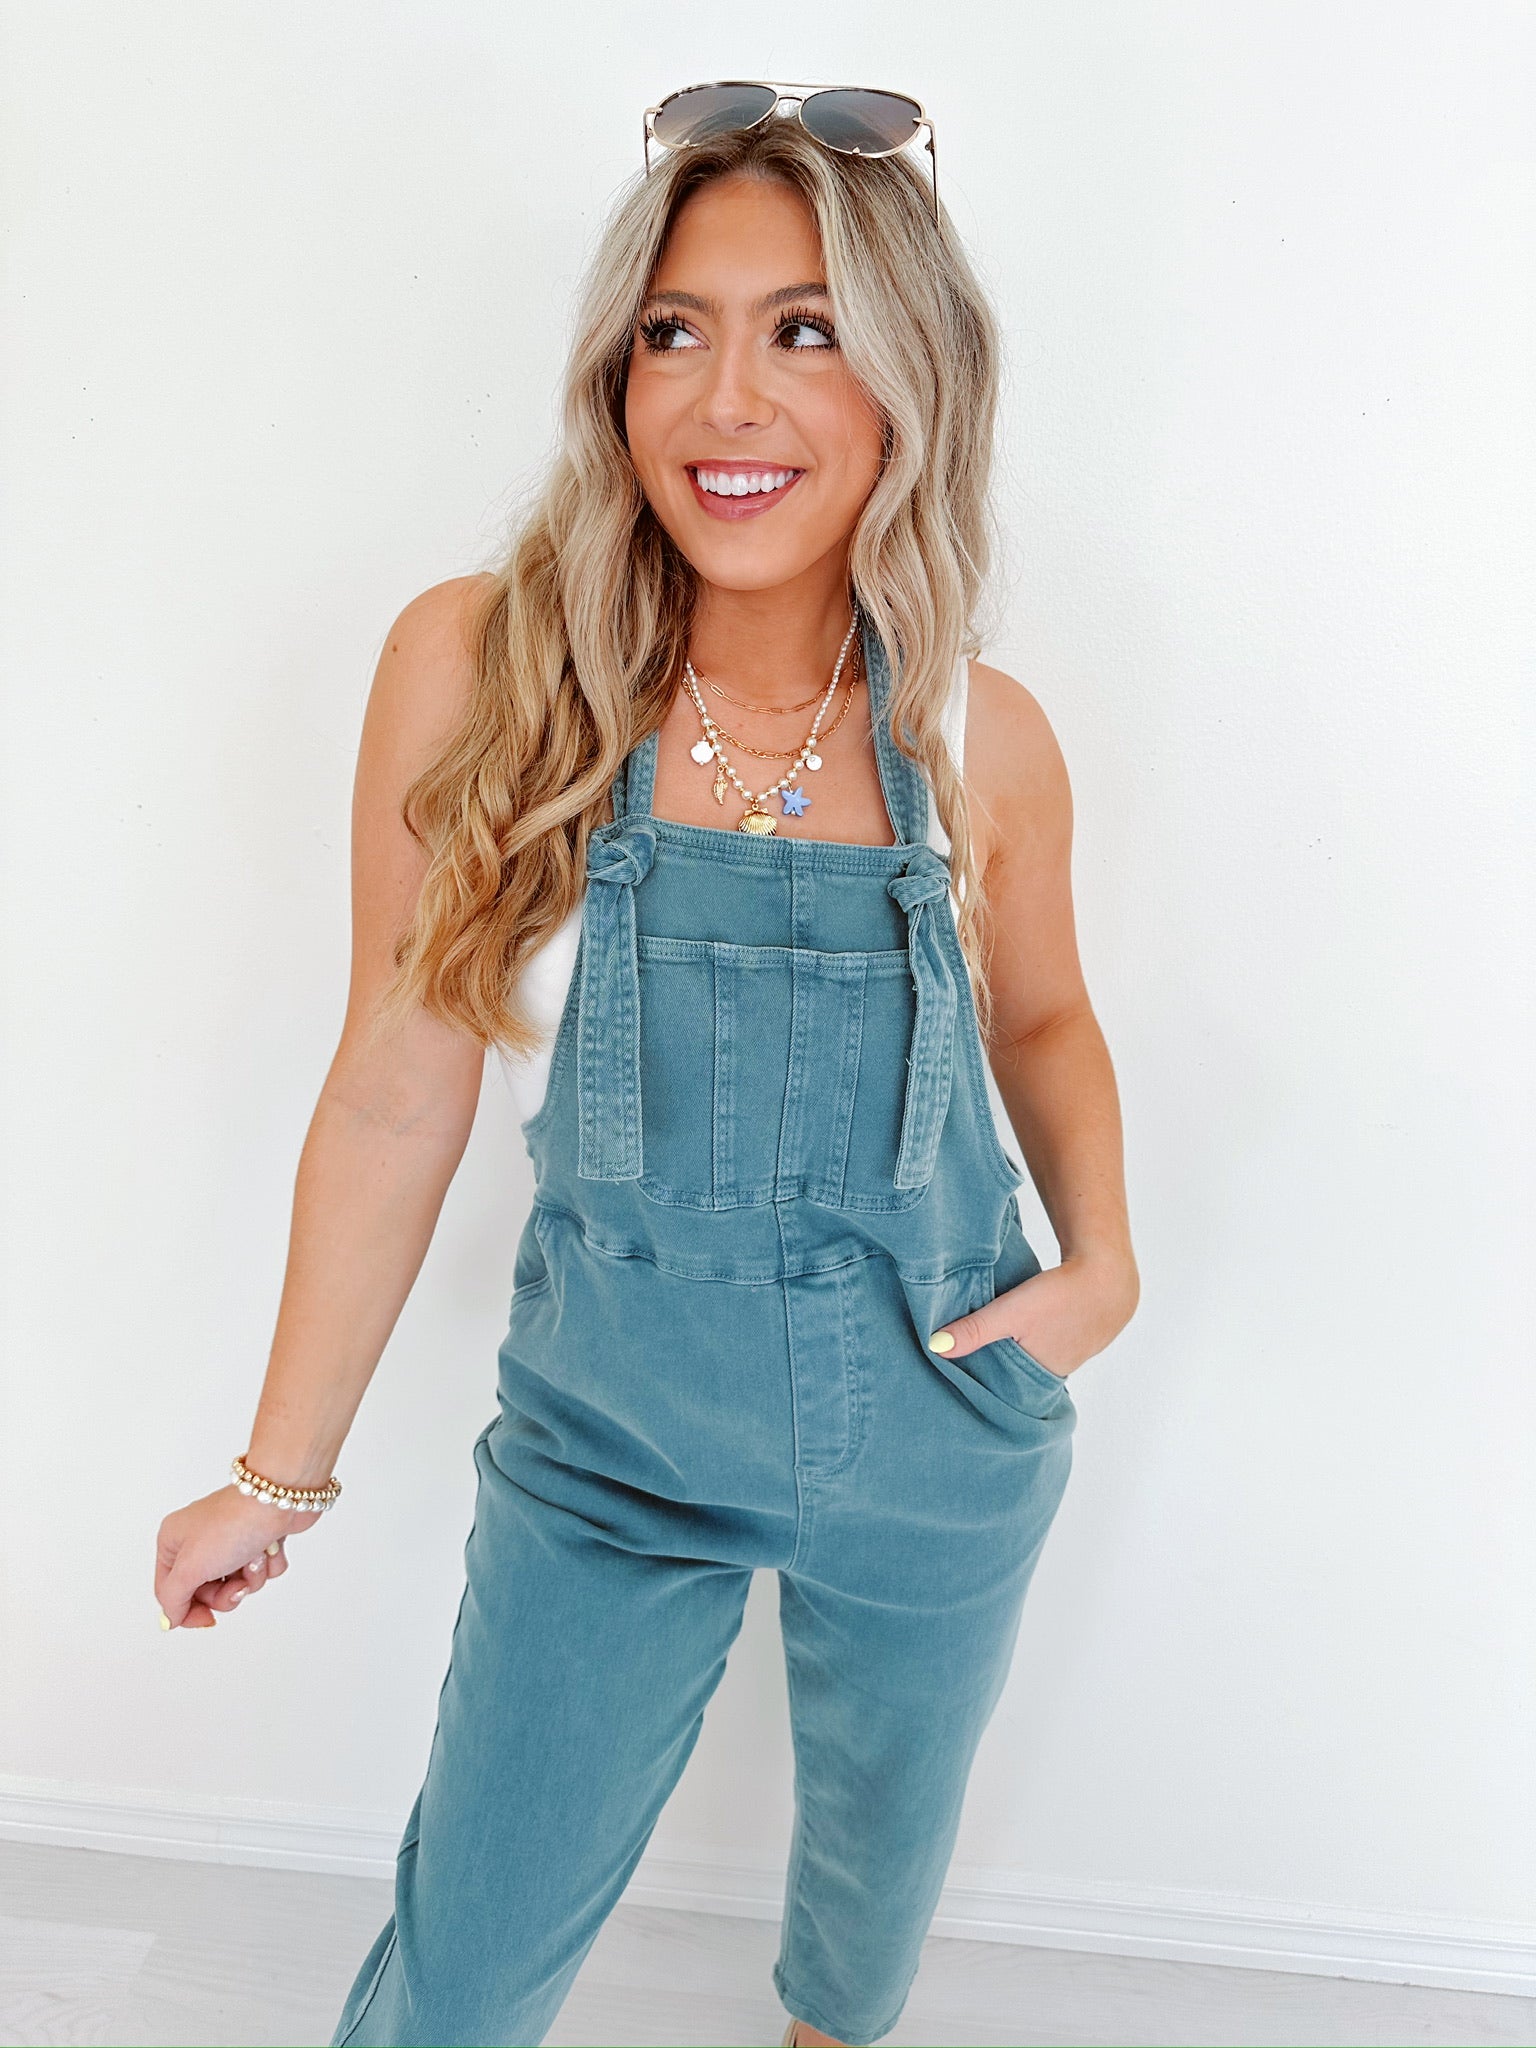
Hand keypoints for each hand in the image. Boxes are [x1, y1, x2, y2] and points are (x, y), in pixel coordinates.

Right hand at [154, 1485, 320, 1629]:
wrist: (279, 1497)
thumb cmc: (232, 1524)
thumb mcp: (190, 1568)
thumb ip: (174, 1599)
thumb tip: (171, 1619)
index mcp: (174, 1541)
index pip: (170, 1591)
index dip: (188, 1611)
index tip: (208, 1620)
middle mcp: (199, 1539)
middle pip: (206, 1591)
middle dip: (226, 1593)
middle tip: (237, 1583)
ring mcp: (230, 1538)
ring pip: (237, 1583)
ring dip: (251, 1577)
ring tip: (255, 1556)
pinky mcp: (258, 1538)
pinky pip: (261, 1570)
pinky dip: (268, 1564)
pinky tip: (269, 1546)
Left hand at [930, 1251, 1138, 1377]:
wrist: (1108, 1273)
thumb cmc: (1060, 1297)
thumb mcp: (1010, 1313)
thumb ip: (974, 1330)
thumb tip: (935, 1347)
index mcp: (1040, 1375)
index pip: (1005, 1389)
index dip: (986, 1381)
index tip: (964, 1376)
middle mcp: (1059, 1371)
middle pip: (1020, 1372)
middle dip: (1000, 1364)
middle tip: (975, 1353)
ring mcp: (1075, 1353)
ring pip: (1037, 1353)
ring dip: (1021, 1346)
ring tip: (1001, 1334)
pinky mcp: (1084, 1332)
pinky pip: (1054, 1339)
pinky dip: (1040, 1332)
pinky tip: (1033, 1319)